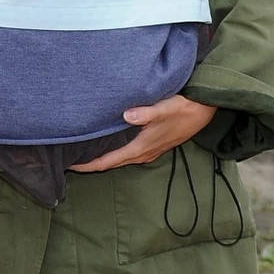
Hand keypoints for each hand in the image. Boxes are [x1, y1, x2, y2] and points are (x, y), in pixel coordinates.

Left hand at [71, 95, 216, 172]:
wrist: (204, 112)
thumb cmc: (184, 109)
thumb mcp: (164, 108)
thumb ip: (144, 112)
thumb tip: (125, 115)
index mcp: (140, 148)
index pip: (107, 161)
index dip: (87, 165)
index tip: (69, 165)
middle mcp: (141, 154)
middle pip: (109, 163)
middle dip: (89, 164)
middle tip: (68, 159)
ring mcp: (147, 151)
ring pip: (118, 159)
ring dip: (101, 159)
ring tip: (83, 154)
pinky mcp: (152, 145)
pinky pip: (127, 153)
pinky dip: (113, 153)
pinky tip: (106, 145)